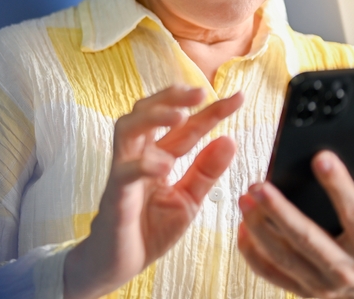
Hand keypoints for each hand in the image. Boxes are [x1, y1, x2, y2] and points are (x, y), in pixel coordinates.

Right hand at [63, 86, 243, 298]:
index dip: (211, 110)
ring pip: (128, 128)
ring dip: (152, 116)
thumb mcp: (188, 200)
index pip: (185, 127)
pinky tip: (164, 165)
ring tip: (179, 115)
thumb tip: (229, 140)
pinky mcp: (115, 194)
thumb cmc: (147, 229)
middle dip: (172, 98)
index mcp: (158, 155)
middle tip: (200, 92)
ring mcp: (124, 171)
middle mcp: (138, 155)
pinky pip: (124, 172)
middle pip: (147, 111)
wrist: (118, 262)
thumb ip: (206, 172)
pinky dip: (143, 165)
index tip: (238, 97)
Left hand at [237, 148, 353, 297]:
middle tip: (259, 186)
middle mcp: (346, 269)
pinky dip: (252, 252)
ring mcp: (321, 284)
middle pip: (308, 239)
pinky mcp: (301, 291)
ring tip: (245, 199)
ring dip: (260, 227)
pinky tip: (242, 228)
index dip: (339, 186)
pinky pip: (270, 273)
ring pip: (284, 256)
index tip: (321, 158)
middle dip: (281, 211)